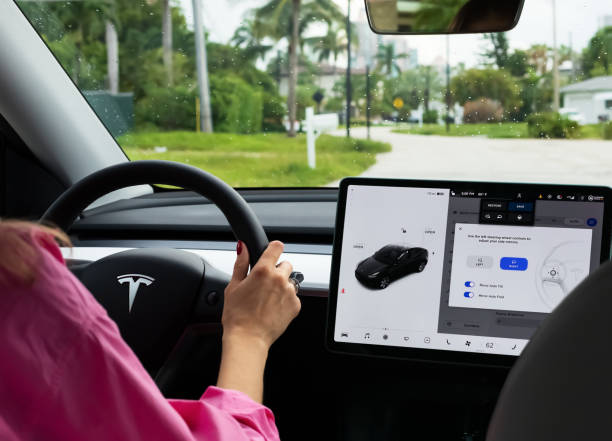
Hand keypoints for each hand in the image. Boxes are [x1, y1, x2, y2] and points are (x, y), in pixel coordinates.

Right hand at [217, 240, 300, 401]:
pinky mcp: (296, 305)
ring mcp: (289, 292)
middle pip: (285, 264)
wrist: (248, 339)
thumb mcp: (233, 286)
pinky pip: (293, 297)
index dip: (273, 249)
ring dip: (282, 286)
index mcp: (263, 271)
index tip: (271, 252)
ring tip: (267, 300)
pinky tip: (273, 309)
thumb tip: (243, 247)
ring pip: (290, 281)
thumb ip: (240, 263)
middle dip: (276, 271)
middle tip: (264, 285)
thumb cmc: (237, 315)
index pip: (276, 247)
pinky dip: (286, 300)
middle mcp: (279, 279)